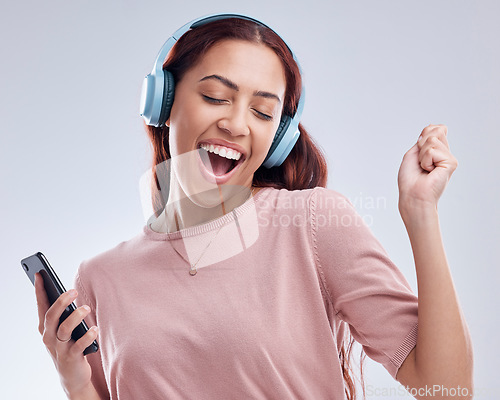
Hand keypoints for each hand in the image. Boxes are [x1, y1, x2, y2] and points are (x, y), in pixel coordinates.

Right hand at [35, 272, 98, 396]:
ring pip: (64, 329)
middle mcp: (49, 337)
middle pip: (51, 316)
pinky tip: (95, 329)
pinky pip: (79, 346)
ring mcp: (59, 348)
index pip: (41, 306)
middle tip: (73, 290)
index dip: (39, 290)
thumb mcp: (63, 329)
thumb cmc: (69, 345)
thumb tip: (70, 293)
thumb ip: (64, 314)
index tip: (40, 274)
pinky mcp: (71, 358)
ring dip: (75, 317)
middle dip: (61, 302)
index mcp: (46, 328)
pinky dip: (87, 336)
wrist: (72, 375)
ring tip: (86, 308)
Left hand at [397, 124, 457, 212]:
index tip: (418, 152)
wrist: (412, 195)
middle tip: (420, 163)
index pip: (434, 130)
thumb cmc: (410, 179)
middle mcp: (444, 154)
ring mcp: (449, 158)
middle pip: (434, 132)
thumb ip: (425, 138)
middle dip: (421, 146)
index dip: (423, 136)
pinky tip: (429, 171)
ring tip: (424, 168)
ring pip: (432, 140)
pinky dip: (425, 160)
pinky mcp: (451, 163)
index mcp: (436, 151)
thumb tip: (439, 127)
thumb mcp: (413, 153)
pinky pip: (432, 150)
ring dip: (422, 155)